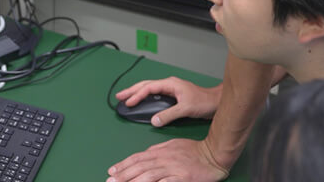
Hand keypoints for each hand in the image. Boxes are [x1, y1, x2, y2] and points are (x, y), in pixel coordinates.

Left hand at [107, 138, 229, 181]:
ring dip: (133, 181)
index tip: (112, 171)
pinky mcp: (181, 177)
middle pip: (139, 167)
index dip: (123, 165)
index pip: (137, 158)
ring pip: (148, 175)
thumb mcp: (172, 145)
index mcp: (159, 151)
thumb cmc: (194, 151)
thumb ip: (157, 150)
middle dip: (123, 175)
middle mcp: (162, 159)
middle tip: (110, 180)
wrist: (213, 153)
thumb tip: (144, 155)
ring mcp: (172, 168)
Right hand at [116, 77, 221, 126]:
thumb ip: (168, 115)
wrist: (217, 101)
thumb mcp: (185, 109)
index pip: (149, 88)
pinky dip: (146, 97)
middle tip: (119, 96)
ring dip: (137, 93)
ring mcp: (171, 89)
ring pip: (149, 89)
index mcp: (170, 84)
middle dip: (131, 90)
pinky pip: (155, 94)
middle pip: (145, 85)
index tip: (128, 102)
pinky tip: (142, 101)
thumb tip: (154, 120)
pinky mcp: (173, 95)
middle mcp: (169, 84)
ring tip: (126, 98)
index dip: (137, 95)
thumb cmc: (205, 101)